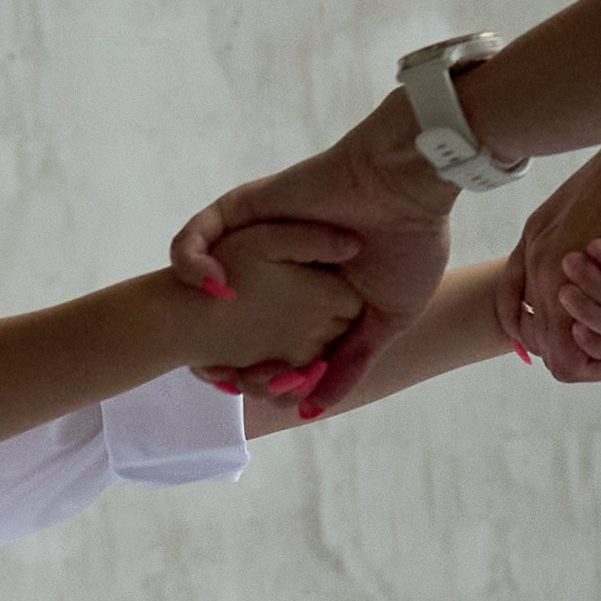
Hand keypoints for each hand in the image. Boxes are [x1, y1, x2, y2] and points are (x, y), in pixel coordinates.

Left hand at [171, 98, 457, 414]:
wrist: (409, 188)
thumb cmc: (410, 248)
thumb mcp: (383, 322)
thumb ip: (347, 366)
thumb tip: (311, 411)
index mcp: (306, 294)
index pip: (261, 340)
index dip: (249, 369)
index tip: (251, 391)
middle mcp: (275, 268)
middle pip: (223, 319)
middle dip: (214, 354)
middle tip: (223, 379)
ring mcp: (254, 238)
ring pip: (203, 286)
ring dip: (197, 318)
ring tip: (213, 340)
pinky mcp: (239, 209)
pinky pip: (193, 238)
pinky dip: (191, 264)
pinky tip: (216, 288)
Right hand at [494, 132, 600, 381]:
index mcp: (563, 270)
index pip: (559, 353)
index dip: (593, 368)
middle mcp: (538, 257)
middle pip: (542, 337)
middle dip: (579, 349)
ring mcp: (534, 237)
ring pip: (527, 311)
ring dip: (558, 327)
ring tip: (594, 328)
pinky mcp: (540, 222)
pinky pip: (515, 279)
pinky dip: (525, 306)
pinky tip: (541, 317)